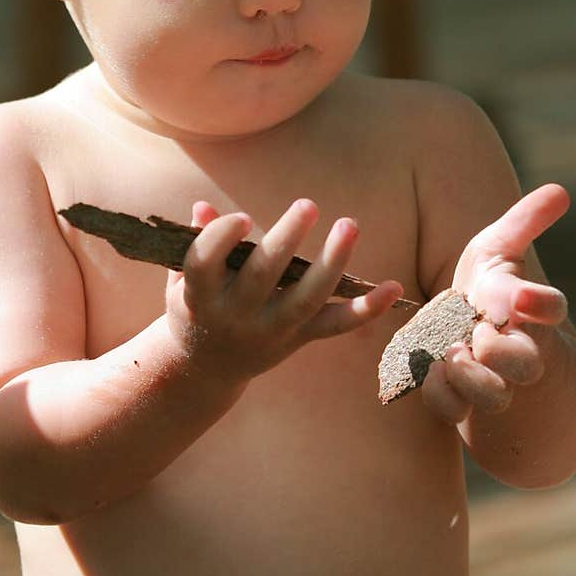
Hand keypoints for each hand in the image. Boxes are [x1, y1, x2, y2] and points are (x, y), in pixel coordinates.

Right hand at [165, 198, 403, 384]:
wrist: (204, 369)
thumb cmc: (193, 305)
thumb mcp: (181, 280)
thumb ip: (193, 242)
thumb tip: (203, 207)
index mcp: (199, 297)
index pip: (205, 265)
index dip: (222, 239)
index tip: (244, 218)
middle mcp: (235, 317)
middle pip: (263, 276)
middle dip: (286, 240)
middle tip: (307, 205)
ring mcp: (270, 331)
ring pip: (306, 299)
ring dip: (332, 262)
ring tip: (348, 224)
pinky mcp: (298, 339)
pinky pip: (336, 325)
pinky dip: (367, 309)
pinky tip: (394, 287)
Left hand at [421, 184, 570, 425]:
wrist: (472, 340)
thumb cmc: (487, 287)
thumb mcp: (500, 249)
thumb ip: (525, 222)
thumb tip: (561, 190)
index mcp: (525, 308)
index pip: (550, 307)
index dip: (542, 303)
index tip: (524, 296)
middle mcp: (514, 349)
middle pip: (525, 365)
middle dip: (501, 351)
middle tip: (481, 333)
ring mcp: (489, 379)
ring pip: (492, 395)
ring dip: (471, 376)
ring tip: (453, 354)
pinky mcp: (459, 401)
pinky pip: (453, 409)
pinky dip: (441, 394)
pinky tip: (431, 370)